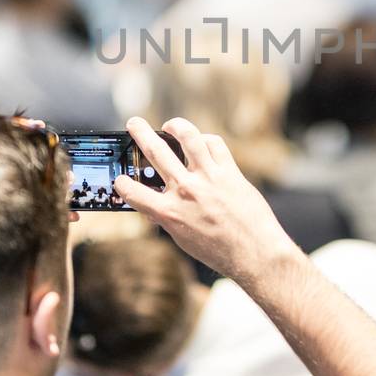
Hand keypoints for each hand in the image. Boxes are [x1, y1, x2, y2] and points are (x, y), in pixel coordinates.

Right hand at [114, 116, 299, 281]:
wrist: (254, 253)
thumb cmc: (218, 251)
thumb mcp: (182, 239)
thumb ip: (168, 219)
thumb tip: (155, 209)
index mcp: (169, 212)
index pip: (133, 192)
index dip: (121, 183)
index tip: (120, 179)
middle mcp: (186, 190)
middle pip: (155, 151)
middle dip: (140, 132)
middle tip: (134, 123)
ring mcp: (208, 177)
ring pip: (188, 137)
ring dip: (175, 125)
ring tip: (170, 125)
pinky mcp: (229, 171)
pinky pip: (215, 144)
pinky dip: (205, 140)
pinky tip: (201, 143)